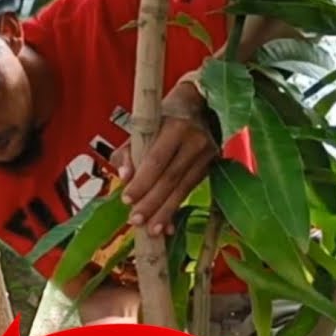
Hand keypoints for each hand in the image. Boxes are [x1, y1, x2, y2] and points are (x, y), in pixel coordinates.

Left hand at [114, 80, 218, 236]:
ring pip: (182, 188)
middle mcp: (194, 140)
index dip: (142, 181)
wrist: (202, 103)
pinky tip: (167, 225)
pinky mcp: (211, 165)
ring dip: (165, 211)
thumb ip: (129, 150)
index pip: (156, 159)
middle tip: (135, 221)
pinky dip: (176, 208)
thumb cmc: (164, 116)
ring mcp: (207, 154)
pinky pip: (190, 190)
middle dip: (152, 202)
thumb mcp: (143, 125)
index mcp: (174, 126)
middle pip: (170, 178)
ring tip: (150, 231)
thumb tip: (124, 177)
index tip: (127, 199)